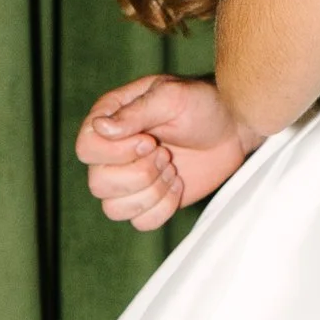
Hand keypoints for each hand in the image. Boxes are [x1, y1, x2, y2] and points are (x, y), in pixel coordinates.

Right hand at [75, 75, 251, 232]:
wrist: (232, 128)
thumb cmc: (202, 104)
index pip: (86, 148)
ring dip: (151, 192)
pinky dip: (162, 209)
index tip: (149, 141)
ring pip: (113, 209)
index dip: (116, 153)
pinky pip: (139, 223)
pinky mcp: (149, 200)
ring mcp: (129, 179)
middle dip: (140, 174)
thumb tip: (101, 128)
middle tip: (165, 154)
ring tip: (172, 169)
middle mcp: (112, 152)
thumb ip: (136, 112)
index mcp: (110, 120)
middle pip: (98, 183)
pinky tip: (177, 185)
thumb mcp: (172, 97)